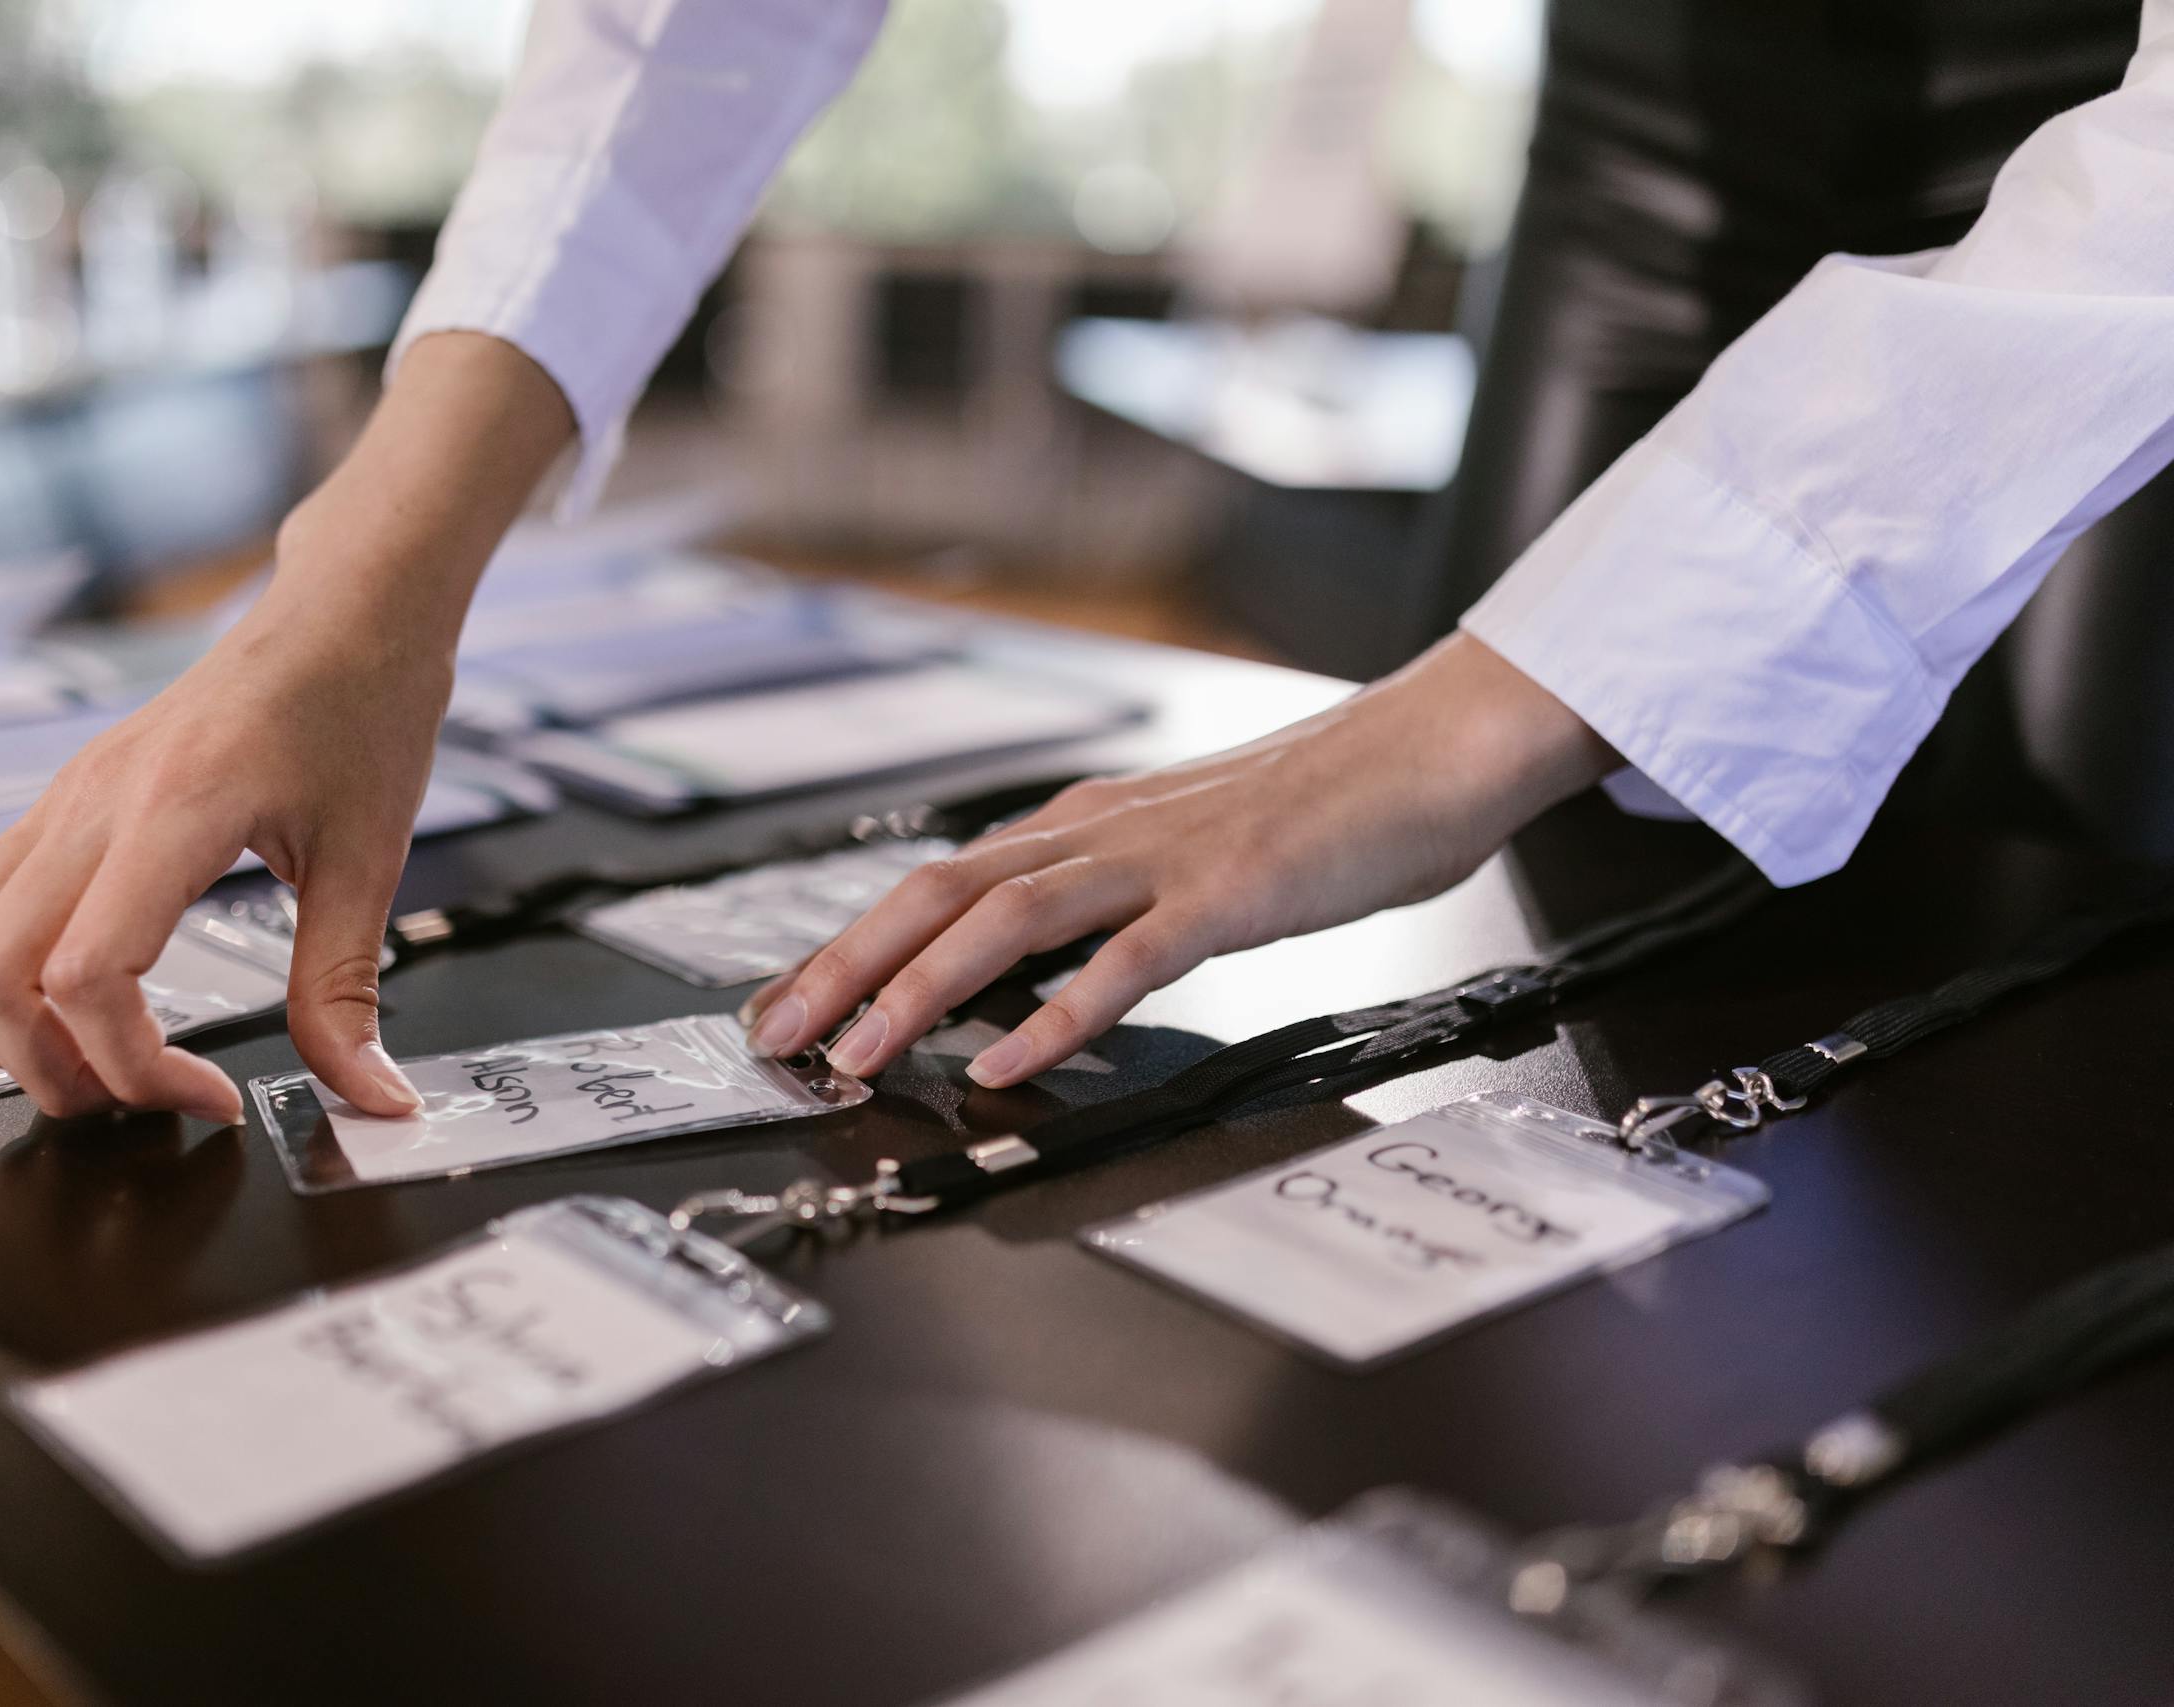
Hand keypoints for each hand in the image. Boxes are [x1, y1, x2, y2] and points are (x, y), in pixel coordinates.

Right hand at [0, 333, 571, 1121]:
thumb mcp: (373, 861)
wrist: (348, 607)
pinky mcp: (67, 796)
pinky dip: (5, 968)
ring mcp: (68, 793)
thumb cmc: (365, 705)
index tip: (212, 1098)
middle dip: (51, 1068)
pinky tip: (89, 996)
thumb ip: (346, 992)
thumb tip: (371, 1099)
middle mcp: (95, 800)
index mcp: (175, 810)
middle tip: (142, 1103)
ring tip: (104, 1061)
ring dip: (8, 1024)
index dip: (134, 1066)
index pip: (87, 974)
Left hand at [739, 634, 1617, 1087]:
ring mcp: (1158, 860)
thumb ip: (1101, 905)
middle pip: (937, 894)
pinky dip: (1055, 1013)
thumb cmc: (1316, 811)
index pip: (934, 885)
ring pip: (1004, 921)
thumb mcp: (1180, 854)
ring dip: (918, 991)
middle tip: (773, 1034)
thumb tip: (1024, 971)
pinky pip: (1123, 961)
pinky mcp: (1224, 896)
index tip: (785, 1003)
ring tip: (860, 1057)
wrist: (1428, 750)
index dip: (847, 945)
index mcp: (1081, 826)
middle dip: (842, 967)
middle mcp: (1098, 833)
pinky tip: (1009, 1062)